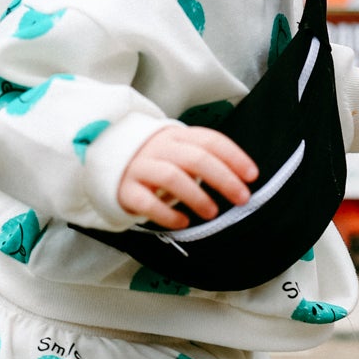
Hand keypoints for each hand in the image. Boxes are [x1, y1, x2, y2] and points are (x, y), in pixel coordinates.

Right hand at [118, 125, 258, 228]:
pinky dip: (167, 214)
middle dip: (223, 179)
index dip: (234, 157)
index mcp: (176, 135)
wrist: (106, 159)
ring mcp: (140, 167)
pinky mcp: (125, 189)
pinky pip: (147, 202)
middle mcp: (158, 148)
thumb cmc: (155, 160)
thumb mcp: (177, 150)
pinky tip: (182, 223)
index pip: (210, 140)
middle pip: (196, 158)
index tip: (252, 175)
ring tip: (212, 213)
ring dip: (197, 196)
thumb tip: (241, 179)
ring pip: (172, 177)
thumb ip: (203, 158)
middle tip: (242, 198)